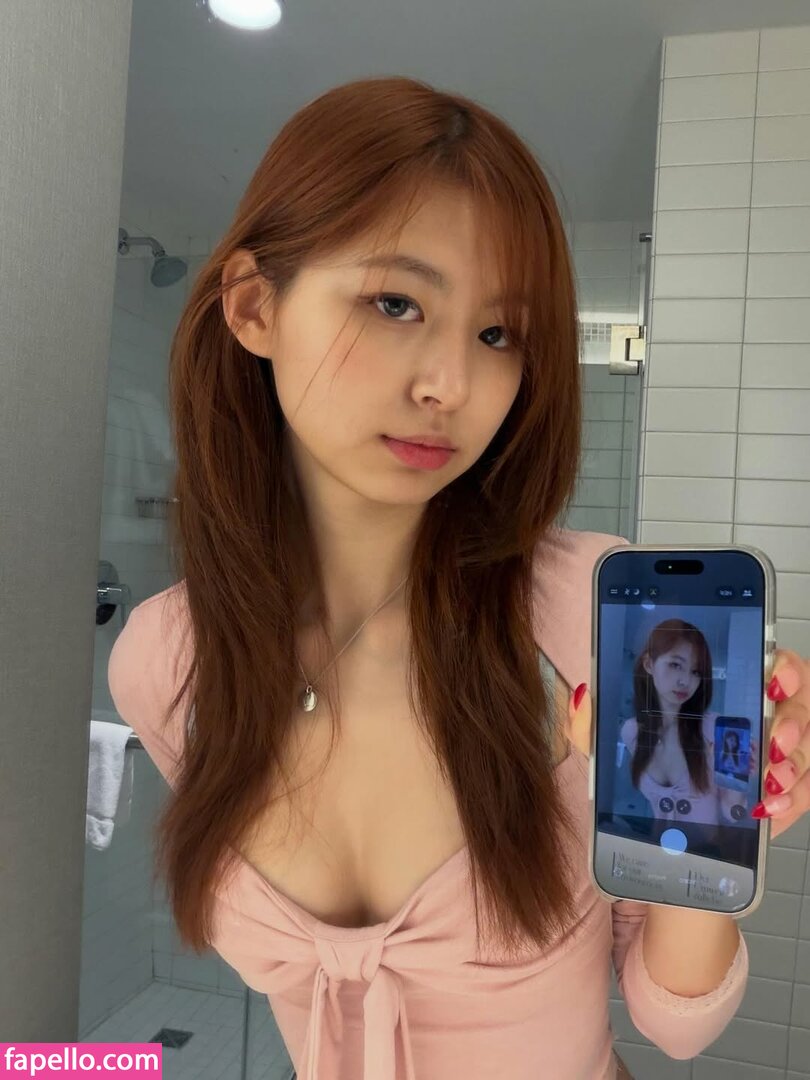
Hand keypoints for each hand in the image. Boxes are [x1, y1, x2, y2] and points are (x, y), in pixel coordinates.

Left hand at [566, 649, 809, 843]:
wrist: (673, 838)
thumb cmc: (655, 778)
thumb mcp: (619, 748)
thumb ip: (596, 724)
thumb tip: (583, 697)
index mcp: (725, 695)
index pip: (768, 662)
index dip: (779, 664)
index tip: (769, 676)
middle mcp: (760, 719)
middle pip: (801, 700)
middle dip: (793, 717)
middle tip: (773, 739)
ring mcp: (778, 758)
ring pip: (808, 746)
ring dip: (795, 760)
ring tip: (770, 777)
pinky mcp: (785, 796)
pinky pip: (804, 791)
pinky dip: (791, 798)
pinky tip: (767, 807)